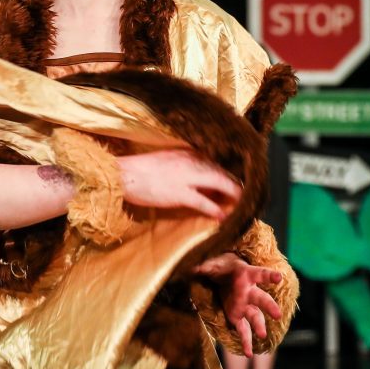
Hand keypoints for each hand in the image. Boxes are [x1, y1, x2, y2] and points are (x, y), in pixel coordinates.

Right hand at [117, 149, 240, 221]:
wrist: (122, 174)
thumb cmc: (140, 169)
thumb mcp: (166, 161)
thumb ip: (185, 165)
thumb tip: (200, 179)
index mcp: (187, 153)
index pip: (216, 162)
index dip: (229, 173)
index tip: (238, 182)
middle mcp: (191, 161)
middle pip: (223, 172)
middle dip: (236, 185)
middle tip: (247, 196)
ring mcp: (186, 177)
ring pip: (219, 183)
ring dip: (232, 195)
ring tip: (242, 205)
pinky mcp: (178, 193)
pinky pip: (203, 202)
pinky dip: (215, 209)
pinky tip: (222, 216)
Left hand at [192, 252, 282, 357]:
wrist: (225, 274)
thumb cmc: (222, 266)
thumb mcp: (214, 264)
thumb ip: (206, 267)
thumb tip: (194, 268)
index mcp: (246, 275)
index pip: (260, 274)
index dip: (269, 276)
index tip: (278, 278)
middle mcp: (249, 292)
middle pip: (261, 299)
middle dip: (268, 306)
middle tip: (277, 314)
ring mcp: (245, 306)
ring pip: (256, 317)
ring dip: (259, 326)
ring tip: (263, 336)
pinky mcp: (238, 316)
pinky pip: (244, 330)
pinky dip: (246, 341)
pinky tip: (248, 353)